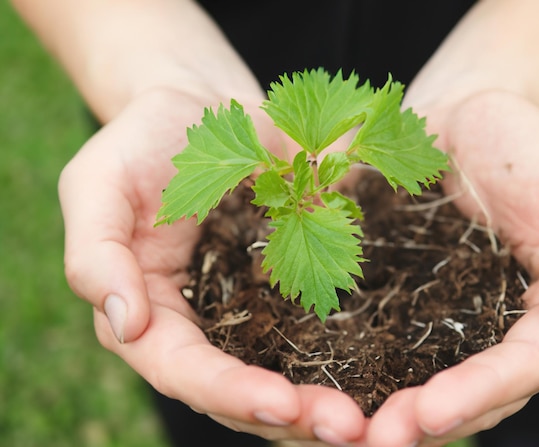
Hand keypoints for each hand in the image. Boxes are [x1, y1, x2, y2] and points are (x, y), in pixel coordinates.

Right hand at [58, 87, 366, 444]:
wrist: (199, 109)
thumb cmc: (141, 142)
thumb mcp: (98, 184)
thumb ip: (95, 253)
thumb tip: (122, 323)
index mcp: (147, 311)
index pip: (183, 369)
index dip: (229, 391)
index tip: (282, 403)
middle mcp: (197, 326)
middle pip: (237, 393)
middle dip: (288, 417)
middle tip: (347, 430)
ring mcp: (244, 312)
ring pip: (279, 378)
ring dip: (320, 406)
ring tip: (370, 424)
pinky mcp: (284, 289)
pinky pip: (311, 335)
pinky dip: (342, 362)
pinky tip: (379, 380)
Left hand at [366, 90, 538, 445]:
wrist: (463, 113)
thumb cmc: (529, 141)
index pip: (522, 368)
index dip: (480, 395)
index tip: (428, 413)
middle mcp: (496, 325)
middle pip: (471, 391)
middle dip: (428, 420)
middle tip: (375, 439)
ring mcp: (446, 314)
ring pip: (424, 377)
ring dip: (388, 408)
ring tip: (344, 431)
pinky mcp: (403, 294)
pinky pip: (383, 338)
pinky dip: (361, 365)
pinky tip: (325, 384)